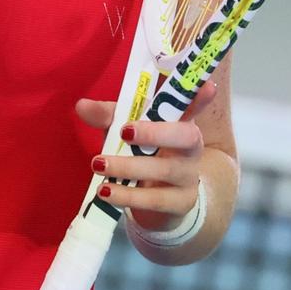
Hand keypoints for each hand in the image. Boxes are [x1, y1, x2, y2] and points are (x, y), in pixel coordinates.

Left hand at [76, 82, 216, 230]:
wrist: (158, 202)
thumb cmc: (141, 156)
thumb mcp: (123, 133)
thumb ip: (108, 118)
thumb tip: (83, 105)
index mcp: (179, 124)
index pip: (192, 106)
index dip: (200, 97)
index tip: (208, 86)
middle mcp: (190, 148)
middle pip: (187, 136)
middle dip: (156, 132)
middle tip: (124, 132)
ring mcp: (189, 176)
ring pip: (165, 169)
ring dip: (128, 166)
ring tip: (98, 163)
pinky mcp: (180, 203)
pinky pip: (156, 200)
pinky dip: (127, 195)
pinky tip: (104, 191)